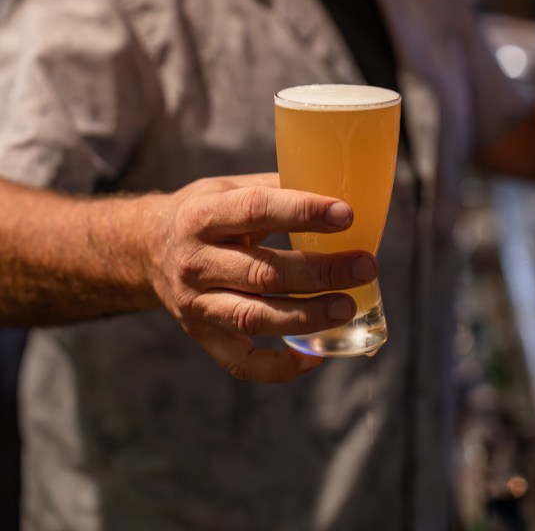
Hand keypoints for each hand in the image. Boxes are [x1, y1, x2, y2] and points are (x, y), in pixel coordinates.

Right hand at [147, 174, 375, 382]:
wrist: (147, 250)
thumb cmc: (203, 214)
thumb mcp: (227, 188)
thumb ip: (274, 190)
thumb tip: (337, 188)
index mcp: (203, 216)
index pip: (256, 211)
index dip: (303, 213)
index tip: (345, 214)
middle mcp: (196, 263)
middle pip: (263, 272)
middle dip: (320, 272)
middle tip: (365, 266)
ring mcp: (197, 305)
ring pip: (255, 317)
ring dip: (307, 317)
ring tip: (349, 307)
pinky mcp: (202, 337)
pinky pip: (242, 363)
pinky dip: (281, 366)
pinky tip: (316, 356)